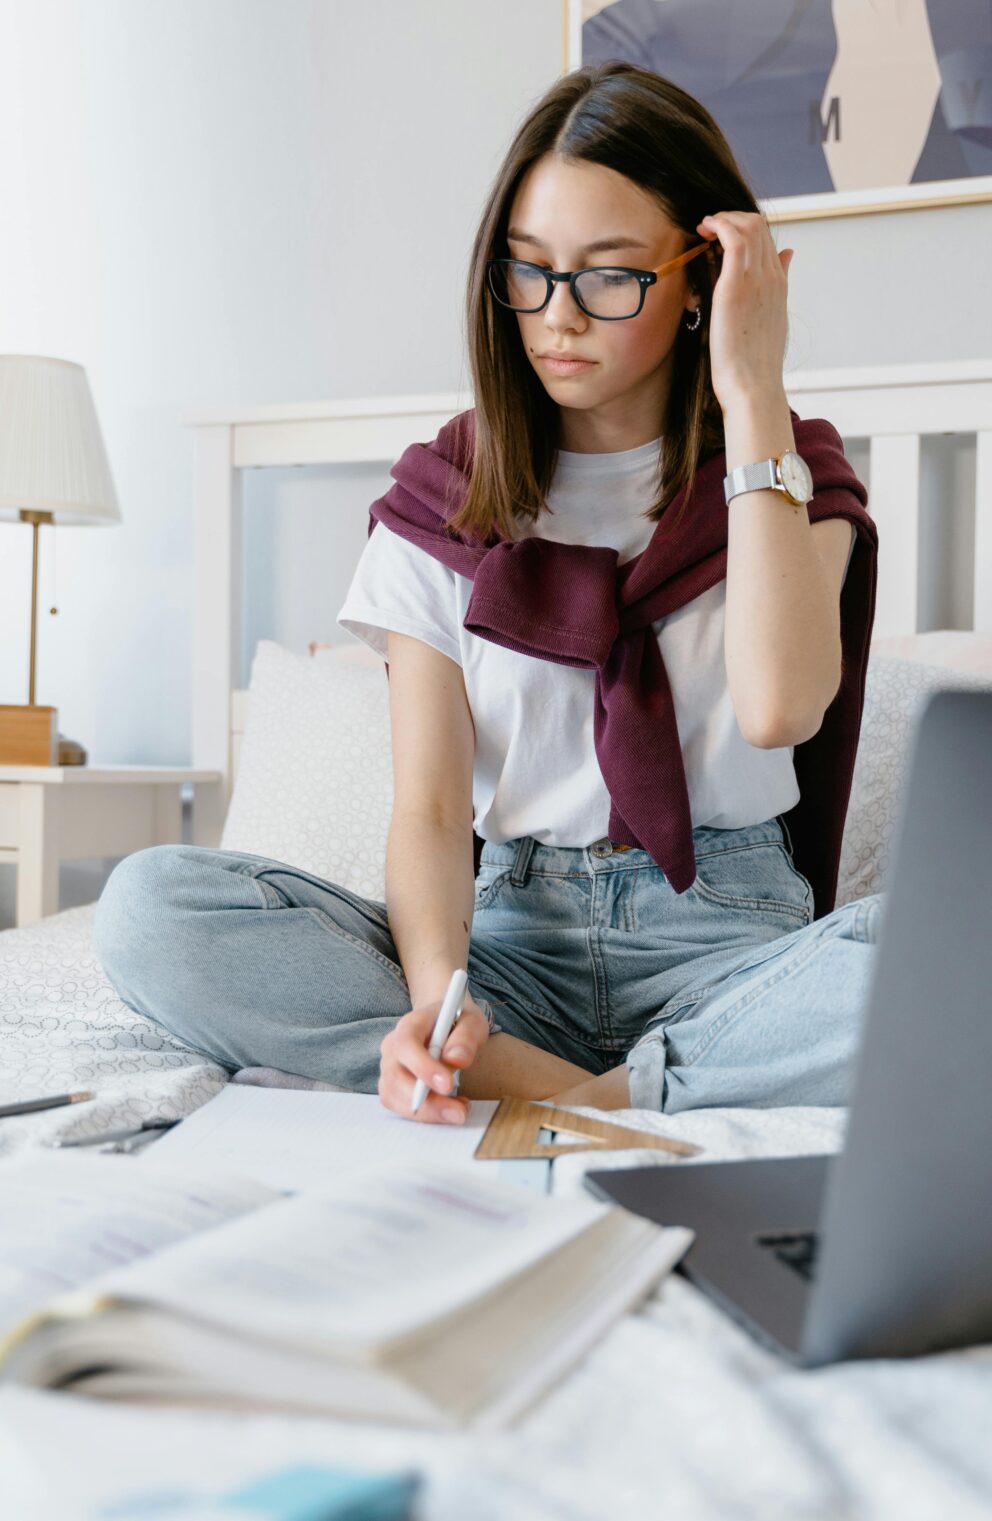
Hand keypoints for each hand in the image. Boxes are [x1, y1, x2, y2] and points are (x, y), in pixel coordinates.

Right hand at [377, 995, 491, 1123]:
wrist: (444, 1022)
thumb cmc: (457, 1021)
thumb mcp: (471, 1021)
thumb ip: (466, 1038)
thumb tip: (456, 1060)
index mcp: (409, 1025)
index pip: (406, 1045)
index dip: (423, 1067)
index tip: (448, 1085)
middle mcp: (392, 1047)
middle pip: (395, 1077)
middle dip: (427, 1101)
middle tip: (459, 1112)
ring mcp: (389, 1068)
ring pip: (393, 1097)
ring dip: (427, 1112)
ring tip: (460, 1111)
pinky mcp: (393, 1087)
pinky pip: (399, 1107)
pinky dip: (424, 1115)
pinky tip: (449, 1109)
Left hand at [695, 211, 793, 411]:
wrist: (753, 387)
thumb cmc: (755, 363)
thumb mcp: (771, 319)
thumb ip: (778, 285)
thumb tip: (788, 254)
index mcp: (779, 285)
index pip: (766, 238)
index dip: (743, 227)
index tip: (720, 235)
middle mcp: (771, 277)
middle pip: (758, 226)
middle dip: (732, 217)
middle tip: (709, 227)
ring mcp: (755, 281)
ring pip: (748, 226)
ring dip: (723, 218)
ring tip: (704, 227)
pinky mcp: (735, 288)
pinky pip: (733, 239)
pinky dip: (719, 225)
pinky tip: (705, 230)